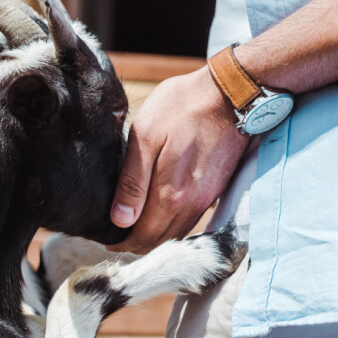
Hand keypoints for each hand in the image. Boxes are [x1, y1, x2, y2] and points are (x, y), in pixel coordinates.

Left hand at [107, 67, 249, 252]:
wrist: (229, 93)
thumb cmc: (182, 107)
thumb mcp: (146, 136)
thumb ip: (133, 181)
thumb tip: (120, 219)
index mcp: (171, 195)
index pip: (143, 236)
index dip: (123, 244)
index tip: (108, 241)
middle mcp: (192, 204)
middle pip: (161, 241)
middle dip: (138, 244)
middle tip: (118, 237)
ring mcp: (208, 198)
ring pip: (178, 233)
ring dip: (157, 236)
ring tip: (137, 227)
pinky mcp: (217, 189)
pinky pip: (192, 219)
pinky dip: (174, 225)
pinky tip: (163, 213)